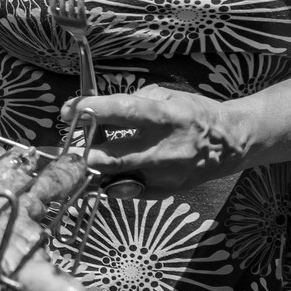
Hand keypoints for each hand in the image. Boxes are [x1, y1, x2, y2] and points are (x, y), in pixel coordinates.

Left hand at [62, 85, 251, 196]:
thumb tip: (94, 111)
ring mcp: (164, 176)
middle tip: (61, 152)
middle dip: (83, 156)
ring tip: (74, 163)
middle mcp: (165, 150)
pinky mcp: (163, 193)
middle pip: (114, 159)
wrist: (230, 144)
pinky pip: (125, 190)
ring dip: (91, 171)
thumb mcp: (166, 97)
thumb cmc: (193, 114)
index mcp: (167, 117)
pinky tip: (100, 173)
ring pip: (115, 179)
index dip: (92, 111)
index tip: (67, 111)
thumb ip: (132, 104)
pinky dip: (108, 180)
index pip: (124, 113)